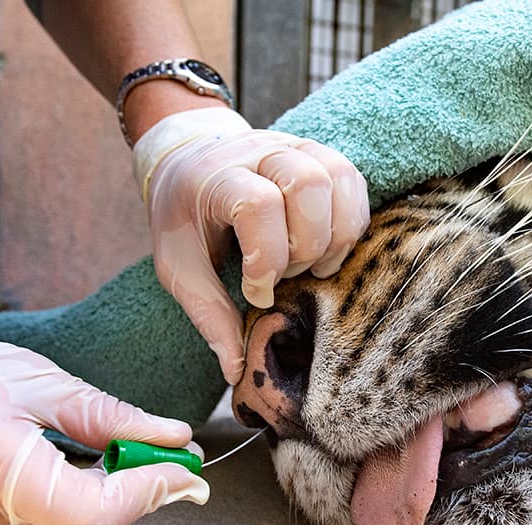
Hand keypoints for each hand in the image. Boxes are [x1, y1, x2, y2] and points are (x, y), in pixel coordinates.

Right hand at [0, 305, 207, 524]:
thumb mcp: (34, 376)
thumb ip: (108, 415)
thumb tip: (172, 438)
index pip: (92, 517)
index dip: (147, 495)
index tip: (182, 470)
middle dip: (131, 494)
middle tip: (157, 453)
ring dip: (94, 502)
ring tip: (92, 453)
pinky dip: (55, 509)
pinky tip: (49, 471)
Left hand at [133, 107, 369, 383]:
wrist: (187, 161)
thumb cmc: (183, 221)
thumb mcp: (178, 268)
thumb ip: (208, 315)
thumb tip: (236, 370)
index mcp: (215, 177)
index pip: (258, 204)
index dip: (266, 258)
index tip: (256, 291)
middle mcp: (258, 151)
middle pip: (307, 184)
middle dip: (304, 245)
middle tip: (286, 274)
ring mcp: (294, 146)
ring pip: (339, 178)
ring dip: (333, 235)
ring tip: (310, 265)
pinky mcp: (319, 154)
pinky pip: (353, 182)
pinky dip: (350, 222)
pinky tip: (327, 248)